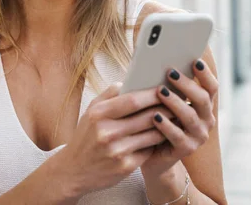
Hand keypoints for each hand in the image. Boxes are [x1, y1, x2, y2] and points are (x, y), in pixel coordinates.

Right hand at [53, 82, 172, 197]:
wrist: (74, 171)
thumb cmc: (85, 137)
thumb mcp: (91, 112)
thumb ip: (109, 95)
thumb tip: (130, 80)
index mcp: (98, 115)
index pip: (132, 100)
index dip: (151, 94)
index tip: (164, 89)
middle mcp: (107, 133)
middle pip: (146, 117)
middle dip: (165, 108)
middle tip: (177, 102)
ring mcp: (117, 152)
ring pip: (152, 134)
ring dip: (167, 126)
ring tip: (175, 118)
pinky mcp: (125, 167)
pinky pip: (149, 150)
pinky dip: (157, 142)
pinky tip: (164, 136)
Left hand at [141, 58, 217, 180]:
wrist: (153, 155)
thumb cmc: (157, 121)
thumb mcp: (165, 103)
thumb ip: (167, 86)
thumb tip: (156, 60)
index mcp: (203, 106)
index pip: (211, 87)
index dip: (205, 74)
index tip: (195, 60)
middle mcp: (206, 120)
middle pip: (202, 99)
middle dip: (187, 84)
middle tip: (170, 72)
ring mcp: (198, 136)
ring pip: (190, 116)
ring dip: (175, 102)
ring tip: (160, 91)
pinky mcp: (186, 150)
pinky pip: (177, 135)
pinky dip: (166, 124)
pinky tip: (155, 116)